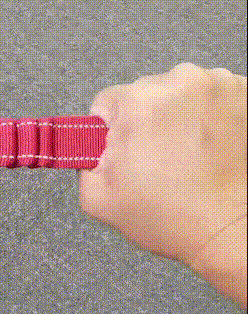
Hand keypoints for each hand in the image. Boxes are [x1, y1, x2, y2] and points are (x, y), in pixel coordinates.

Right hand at [79, 63, 245, 306]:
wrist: (238, 230)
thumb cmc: (177, 217)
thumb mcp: (99, 200)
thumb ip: (81, 163)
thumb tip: (84, 147)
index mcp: (137, 103)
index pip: (108, 103)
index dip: (113, 131)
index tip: (129, 151)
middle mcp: (178, 83)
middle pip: (148, 93)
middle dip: (151, 122)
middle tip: (163, 160)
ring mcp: (218, 85)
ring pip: (184, 93)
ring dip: (184, 117)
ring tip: (193, 156)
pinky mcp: (247, 94)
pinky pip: (217, 97)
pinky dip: (216, 117)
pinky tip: (215, 147)